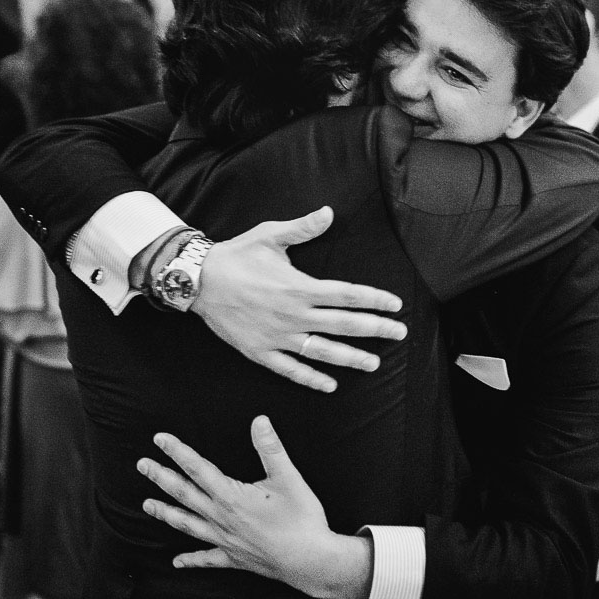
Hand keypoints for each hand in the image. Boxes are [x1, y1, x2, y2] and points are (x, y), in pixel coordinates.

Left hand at [139, 416, 372, 598]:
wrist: (310, 561)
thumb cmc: (301, 519)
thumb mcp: (288, 478)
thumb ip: (271, 448)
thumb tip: (259, 420)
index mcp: (231, 496)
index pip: (197, 468)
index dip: (177, 452)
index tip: (160, 439)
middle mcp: (221, 518)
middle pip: (184, 494)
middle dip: (161, 477)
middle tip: (142, 465)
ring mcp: (225, 540)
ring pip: (188, 524)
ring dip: (166, 513)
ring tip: (147, 505)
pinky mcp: (234, 558)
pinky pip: (207, 559)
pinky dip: (191, 560)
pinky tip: (176, 562)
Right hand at [194, 206, 406, 392]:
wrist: (198, 280)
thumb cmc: (237, 255)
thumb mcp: (270, 236)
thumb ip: (303, 228)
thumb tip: (329, 212)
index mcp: (300, 287)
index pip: (347, 295)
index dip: (374, 300)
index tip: (395, 304)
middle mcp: (294, 315)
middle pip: (344, 325)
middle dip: (375, 329)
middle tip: (400, 333)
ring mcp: (278, 337)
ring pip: (323, 352)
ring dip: (351, 358)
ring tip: (374, 363)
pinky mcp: (260, 352)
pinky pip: (290, 369)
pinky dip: (311, 378)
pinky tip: (330, 385)